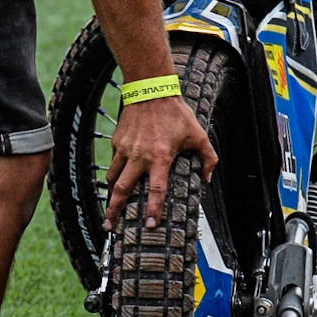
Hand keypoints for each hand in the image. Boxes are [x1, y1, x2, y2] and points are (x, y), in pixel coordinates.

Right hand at [103, 95, 216, 232]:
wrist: (151, 90)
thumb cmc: (175, 112)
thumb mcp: (198, 134)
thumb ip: (207, 158)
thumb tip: (207, 178)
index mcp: (160, 157)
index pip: (156, 190)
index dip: (153, 210)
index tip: (149, 225)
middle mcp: (139, 156)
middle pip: (122, 190)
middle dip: (114, 211)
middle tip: (108, 226)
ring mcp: (125, 149)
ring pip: (113, 178)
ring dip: (112, 194)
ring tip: (110, 208)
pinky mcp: (117, 141)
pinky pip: (114, 162)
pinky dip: (115, 172)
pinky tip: (118, 178)